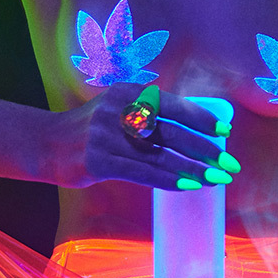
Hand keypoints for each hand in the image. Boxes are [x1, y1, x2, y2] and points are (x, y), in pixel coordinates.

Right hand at [53, 84, 239, 191]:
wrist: (47, 144)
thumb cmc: (93, 128)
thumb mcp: (118, 108)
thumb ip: (149, 113)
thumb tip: (194, 129)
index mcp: (129, 92)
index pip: (173, 104)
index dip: (202, 118)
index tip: (225, 131)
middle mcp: (119, 110)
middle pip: (172, 132)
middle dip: (206, 150)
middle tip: (230, 164)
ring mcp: (107, 136)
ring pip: (161, 156)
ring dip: (194, 170)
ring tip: (217, 179)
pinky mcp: (99, 161)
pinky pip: (143, 173)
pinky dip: (169, 181)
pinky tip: (189, 186)